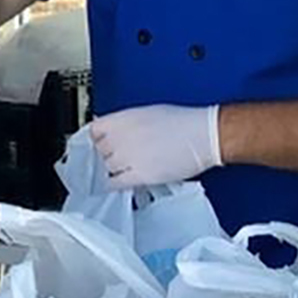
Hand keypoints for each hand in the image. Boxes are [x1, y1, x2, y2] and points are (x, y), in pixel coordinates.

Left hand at [90, 105, 222, 188]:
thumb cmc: (184, 123)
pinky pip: (115, 182)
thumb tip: (114, 131)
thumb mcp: (147, 113)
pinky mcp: (139, 174)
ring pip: (106, 168)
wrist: (204, 135)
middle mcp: (121, 136)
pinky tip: (120, 183)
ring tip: (125, 169)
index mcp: (123, 118)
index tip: (98, 145)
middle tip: (117, 158)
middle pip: (99, 151)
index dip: (96, 140)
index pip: (93, 131)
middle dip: (106, 155)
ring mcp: (128, 156)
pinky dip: (114, 184)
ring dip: (112, 170)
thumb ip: (126, 123)